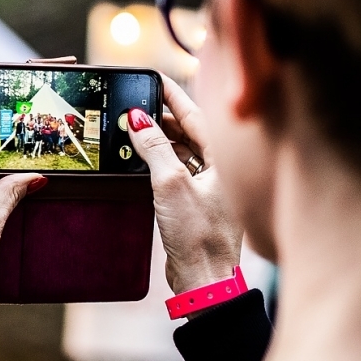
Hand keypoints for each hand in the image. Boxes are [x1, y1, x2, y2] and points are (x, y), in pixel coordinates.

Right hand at [125, 77, 243, 294]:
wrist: (205, 281)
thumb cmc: (198, 237)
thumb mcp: (170, 184)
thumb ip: (154, 147)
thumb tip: (137, 118)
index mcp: (226, 159)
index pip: (197, 115)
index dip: (173, 96)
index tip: (153, 79)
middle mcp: (223, 169)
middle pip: (192, 131)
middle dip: (163, 116)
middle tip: (135, 104)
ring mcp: (212, 187)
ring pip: (185, 151)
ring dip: (161, 139)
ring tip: (135, 127)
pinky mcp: (199, 203)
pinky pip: (180, 170)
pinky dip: (162, 160)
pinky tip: (145, 158)